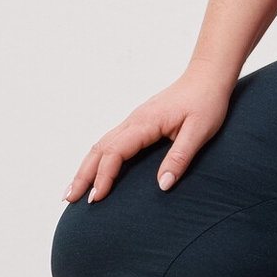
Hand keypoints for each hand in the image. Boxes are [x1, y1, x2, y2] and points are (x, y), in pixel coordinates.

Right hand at [66, 61, 234, 203]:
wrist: (207, 77)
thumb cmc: (206, 103)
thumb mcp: (200, 132)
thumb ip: (180, 158)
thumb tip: (163, 185)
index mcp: (145, 123)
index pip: (115, 152)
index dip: (104, 176)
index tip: (96, 198)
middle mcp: (133, 120)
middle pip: (99, 149)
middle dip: (82, 175)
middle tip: (69, 199)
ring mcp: (133, 120)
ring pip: (101, 145)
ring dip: (85, 167)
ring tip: (73, 190)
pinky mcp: (138, 123)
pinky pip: (110, 142)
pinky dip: (97, 158)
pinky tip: (94, 171)